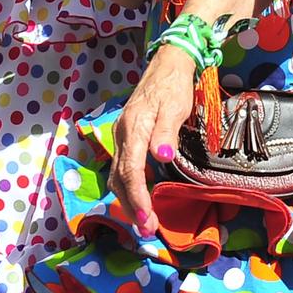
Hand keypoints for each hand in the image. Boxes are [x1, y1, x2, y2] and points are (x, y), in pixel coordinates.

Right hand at [110, 47, 195, 237]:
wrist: (167, 63)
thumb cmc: (174, 85)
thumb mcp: (175, 107)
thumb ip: (167, 133)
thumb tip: (160, 158)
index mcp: (133, 128)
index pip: (130, 171)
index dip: (137, 197)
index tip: (146, 219)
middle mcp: (121, 134)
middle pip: (118, 178)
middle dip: (131, 206)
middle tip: (147, 230)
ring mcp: (121, 136)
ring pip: (117, 175)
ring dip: (129, 200)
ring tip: (144, 221)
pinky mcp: (126, 137)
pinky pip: (122, 167)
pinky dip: (129, 187)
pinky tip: (140, 198)